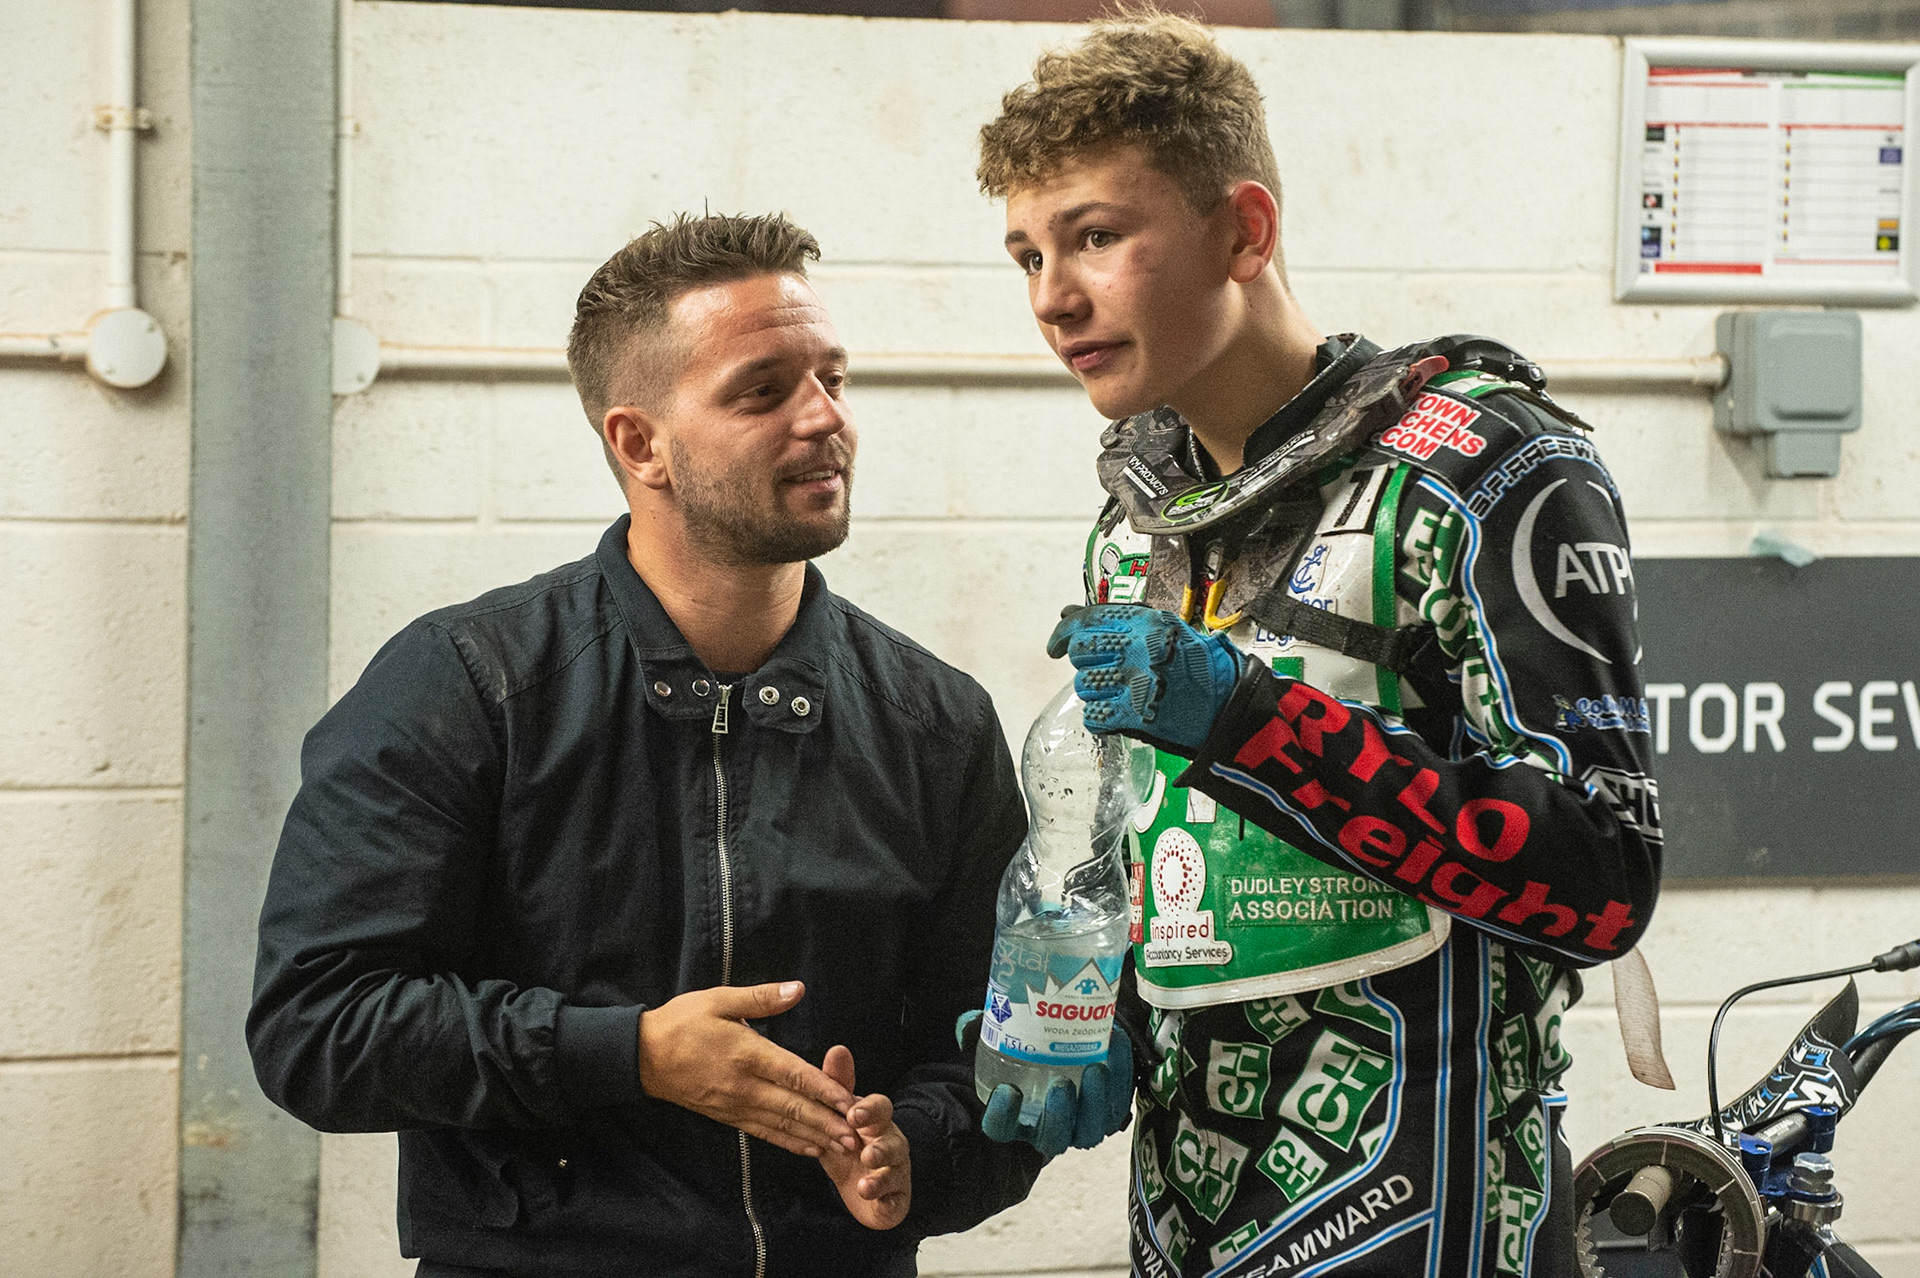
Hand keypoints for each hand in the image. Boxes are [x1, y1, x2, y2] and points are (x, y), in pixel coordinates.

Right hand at [637, 981, 858, 1157]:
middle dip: (828, 1123)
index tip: (850, 1101)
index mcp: (746, 1053)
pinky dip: (789, 1141)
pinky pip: (764, 1132)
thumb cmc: (682, 1021)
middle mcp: (744, 1085)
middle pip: (793, 1107)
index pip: (794, 1074)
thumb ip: (761, 998)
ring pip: (781, 1125)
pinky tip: (809, 1148)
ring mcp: (735, 1105)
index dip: (825, 1089)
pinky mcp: (727, 1116)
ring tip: (842, 1147)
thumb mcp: (719, 999)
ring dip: (814, 1137)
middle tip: (859, 1136)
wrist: (642, 1056)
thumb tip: (798, 989)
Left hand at [818, 1044, 910, 1229]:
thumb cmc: (852, 1144)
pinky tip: (879, 1205)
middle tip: (866, 1153)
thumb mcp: (840, 1118)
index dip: (869, 1111)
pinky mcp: (894, 1200)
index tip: (853, 1115)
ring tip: (866, 1186)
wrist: (864, 1187)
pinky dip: (888, 1204)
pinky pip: (895, 1202)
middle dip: (882, 1147)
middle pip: (893, 1141)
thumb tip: (838, 1049)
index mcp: (876, 1122)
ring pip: (895, 1172)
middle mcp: (891, 1144)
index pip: (880, 1109)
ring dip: (882, 1178)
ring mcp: (896, 1172)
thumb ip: (838, 1086)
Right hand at [979, 1027, 1133, 1156]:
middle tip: (1061, 1085)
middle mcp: (1045, 1129)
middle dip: (1059, 1115)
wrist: (1059, 1055)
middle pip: (1052, 1137)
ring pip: (1090, 1130)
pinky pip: (1118, 1102)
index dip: (1002, 1116)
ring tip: (1096, 1068)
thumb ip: (981, 1033)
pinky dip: (1121, 1075)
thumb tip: (971, 1022)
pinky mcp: (1108, 1110)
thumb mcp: (999, 1044)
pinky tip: (1115, 1043)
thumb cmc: (1023, 1055)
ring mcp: (1079, 1125)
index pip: (1001, 1129)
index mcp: (1013, 1119)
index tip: (1007, 1091)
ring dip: (1095, 1102)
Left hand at [1047, 605, 1242, 750]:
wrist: (1224, 703)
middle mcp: (1137, 649)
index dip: (1063, 632)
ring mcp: (1134, 682)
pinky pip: (1094, 716)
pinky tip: (1121, 712)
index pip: (1088, 619)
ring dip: (1096, 691)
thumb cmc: (1196, 665)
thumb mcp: (1163, 627)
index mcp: (1145, 623)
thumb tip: (1066, 615)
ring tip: (1122, 692)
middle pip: (1080, 652)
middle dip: (1086, 663)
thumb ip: (1116, 619)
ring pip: (1084, 685)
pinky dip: (1101, 718)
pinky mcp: (1134, 715)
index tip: (1055, 646)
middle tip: (1105, 670)